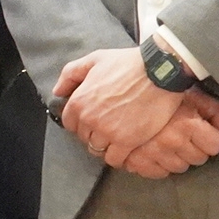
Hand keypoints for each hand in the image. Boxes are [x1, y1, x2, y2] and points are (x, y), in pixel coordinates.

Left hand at [54, 45, 188, 165]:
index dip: (81, 122)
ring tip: (117, 139)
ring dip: (105, 146)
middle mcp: (89, 119)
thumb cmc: (129, 63)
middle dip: (94, 133)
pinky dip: (119, 157)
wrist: (160, 71)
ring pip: (97, 150)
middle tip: (109, 127)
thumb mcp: (95, 59)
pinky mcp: (126, 142)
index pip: (70, 123)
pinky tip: (126, 149)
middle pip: (84, 137)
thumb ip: (71, 74)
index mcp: (79, 101)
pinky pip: (114, 159)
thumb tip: (57, 91)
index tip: (93, 120)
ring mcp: (107, 132)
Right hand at [116, 91, 218, 177]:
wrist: (129, 91)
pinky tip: (156, 151)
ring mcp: (152, 153)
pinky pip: (158, 174)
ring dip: (177, 157)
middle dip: (195, 148)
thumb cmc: (167, 92)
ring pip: (179, 168)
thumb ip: (217, 114)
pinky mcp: (135, 161)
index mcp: (186, 124)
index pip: (214, 146)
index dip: (211, 138)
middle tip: (184, 135)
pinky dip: (158, 165)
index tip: (202, 131)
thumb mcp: (197, 96)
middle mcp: (170, 141)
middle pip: (198, 159)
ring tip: (169, 142)